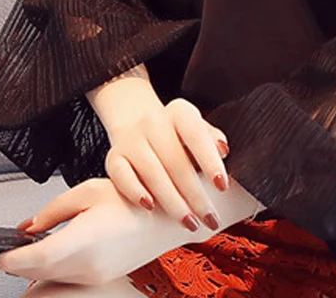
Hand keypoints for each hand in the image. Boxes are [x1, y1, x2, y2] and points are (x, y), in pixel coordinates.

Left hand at [0, 177, 206, 285]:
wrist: (169, 215)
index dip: (3, 259)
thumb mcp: (87, 191)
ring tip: (16, 253)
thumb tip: (27, 228)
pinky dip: (49, 270)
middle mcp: (84, 267)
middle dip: (11, 265)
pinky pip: (66, 279)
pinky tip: (46, 255)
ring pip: (49, 279)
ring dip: (30, 269)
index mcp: (80, 242)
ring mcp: (94, 278)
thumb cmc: (131, 197)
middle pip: (34, 274)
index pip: (29, 259)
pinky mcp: (101, 280)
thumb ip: (53, 211)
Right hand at [104, 91, 230, 234]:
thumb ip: (210, 137)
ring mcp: (131, 140)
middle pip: (175, 161)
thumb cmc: (175, 134)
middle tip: (210, 218)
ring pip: (152, 173)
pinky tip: (151, 207)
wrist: (136, 122)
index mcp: (179, 112)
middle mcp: (153, 122)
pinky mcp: (113, 157)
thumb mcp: (196, 127)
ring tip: (189, 222)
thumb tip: (222, 150)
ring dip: (173, 202)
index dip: (210, 161)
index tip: (222, 186)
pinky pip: (122, 177)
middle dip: (195, 194)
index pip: (196, 134)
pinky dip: (136, 192)